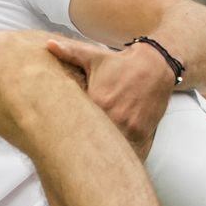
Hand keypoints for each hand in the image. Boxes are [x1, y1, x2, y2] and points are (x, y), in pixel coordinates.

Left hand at [46, 37, 172, 157]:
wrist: (156, 66)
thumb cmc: (121, 63)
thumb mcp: (94, 57)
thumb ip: (69, 52)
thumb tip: (48, 45)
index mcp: (98, 100)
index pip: (76, 124)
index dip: (66, 132)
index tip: (59, 137)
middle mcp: (114, 116)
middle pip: (92, 140)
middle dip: (82, 146)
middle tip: (69, 154)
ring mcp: (129, 126)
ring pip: (110, 148)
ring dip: (100, 154)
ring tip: (88, 160)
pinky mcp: (142, 133)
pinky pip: (128, 151)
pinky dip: (119, 156)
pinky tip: (107, 160)